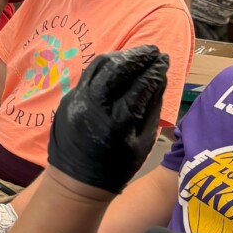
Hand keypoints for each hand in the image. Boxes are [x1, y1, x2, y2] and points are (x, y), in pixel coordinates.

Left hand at [48, 45, 168, 193]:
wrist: (75, 182)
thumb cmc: (115, 168)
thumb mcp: (143, 142)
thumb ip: (152, 108)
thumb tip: (160, 78)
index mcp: (116, 122)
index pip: (139, 85)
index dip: (154, 70)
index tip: (165, 60)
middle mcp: (93, 106)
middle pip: (116, 68)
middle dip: (137, 56)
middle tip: (153, 50)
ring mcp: (76, 100)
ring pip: (98, 66)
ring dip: (120, 56)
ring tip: (137, 55)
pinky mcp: (67, 99)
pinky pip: (89, 75)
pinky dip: (106, 66)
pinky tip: (118, 66)